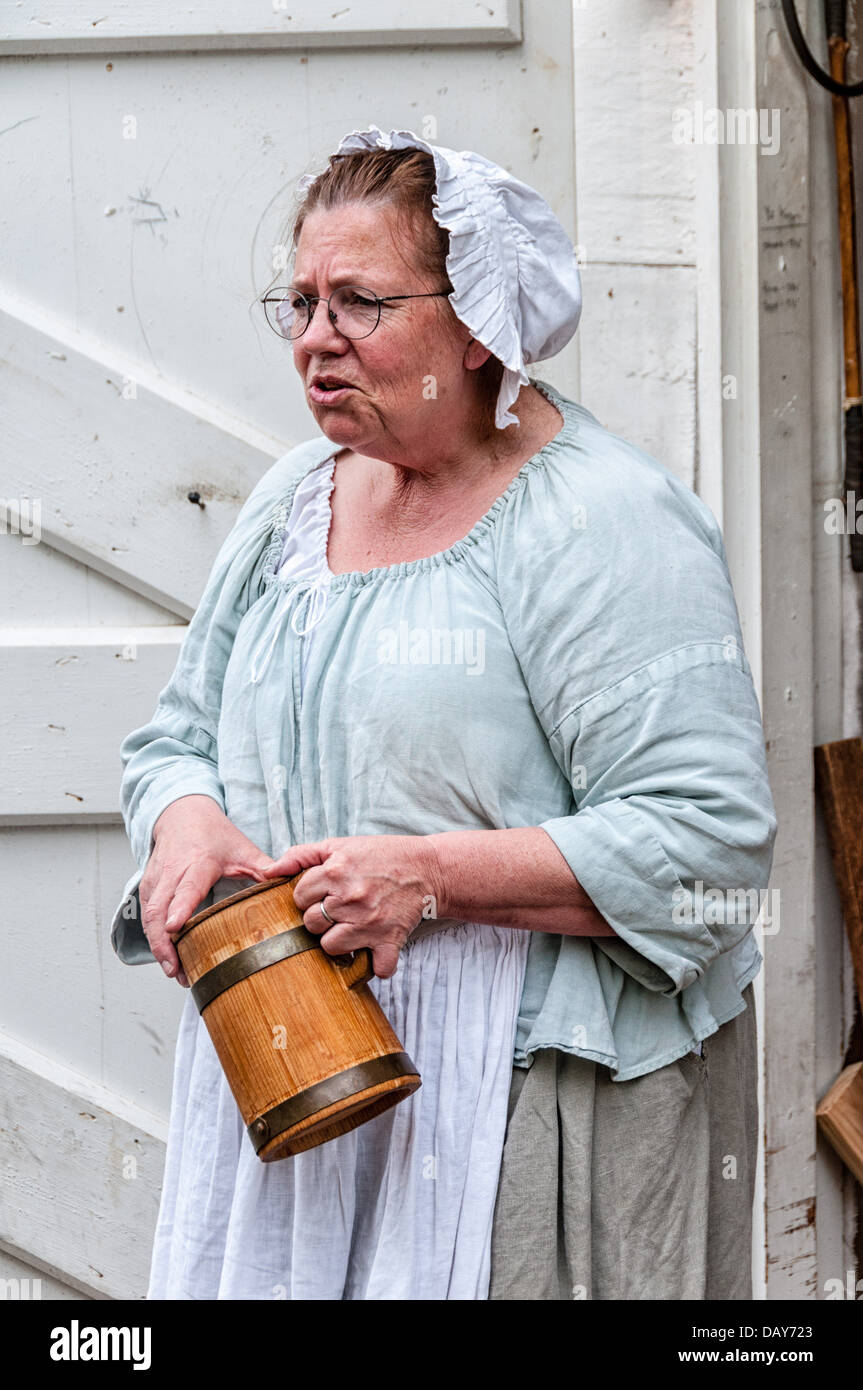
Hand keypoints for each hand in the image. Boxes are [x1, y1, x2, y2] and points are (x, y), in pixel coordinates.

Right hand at [140, 795, 277, 986]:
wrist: (183, 815)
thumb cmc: (213, 834)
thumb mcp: (243, 847)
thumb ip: (265, 867)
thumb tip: (287, 883)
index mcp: (198, 862)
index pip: (186, 888)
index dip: (179, 908)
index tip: (175, 927)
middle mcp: (172, 872)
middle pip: (159, 910)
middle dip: (164, 943)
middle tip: (177, 971)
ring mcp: (156, 880)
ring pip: (149, 917)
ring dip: (158, 947)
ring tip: (175, 972)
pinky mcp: (148, 888)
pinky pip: (146, 917)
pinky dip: (153, 939)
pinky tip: (168, 958)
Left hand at [264, 835, 441, 978]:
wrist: (427, 867)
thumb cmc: (382, 855)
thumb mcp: (340, 845)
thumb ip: (302, 854)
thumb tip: (269, 871)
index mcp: (336, 872)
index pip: (299, 897)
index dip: (309, 896)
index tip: (323, 894)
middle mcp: (350, 898)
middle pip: (311, 924)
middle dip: (320, 918)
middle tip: (337, 910)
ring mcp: (370, 922)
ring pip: (331, 947)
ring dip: (339, 941)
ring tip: (351, 928)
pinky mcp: (390, 939)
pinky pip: (376, 968)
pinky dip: (376, 965)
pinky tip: (375, 950)